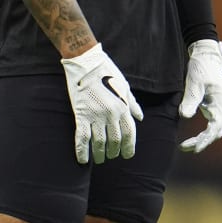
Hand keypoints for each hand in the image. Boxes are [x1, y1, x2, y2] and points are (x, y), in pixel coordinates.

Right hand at [60, 43, 142, 163]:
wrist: (86, 62)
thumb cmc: (107, 72)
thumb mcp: (124, 86)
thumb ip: (132, 104)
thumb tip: (140, 118)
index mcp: (123, 107)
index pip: (129, 134)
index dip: (129, 147)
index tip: (127, 155)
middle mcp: (111, 114)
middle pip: (115, 141)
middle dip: (114, 152)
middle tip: (111, 156)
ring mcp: (96, 115)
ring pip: (99, 143)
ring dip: (100, 155)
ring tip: (99, 160)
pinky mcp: (81, 115)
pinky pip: (82, 138)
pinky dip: (82, 151)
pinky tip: (83, 161)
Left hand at [178, 38, 221, 153]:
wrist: (206, 55)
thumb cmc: (201, 67)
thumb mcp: (194, 83)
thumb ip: (190, 100)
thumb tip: (185, 116)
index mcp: (220, 102)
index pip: (214, 128)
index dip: (205, 140)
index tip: (194, 148)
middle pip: (215, 132)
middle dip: (202, 142)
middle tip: (185, 148)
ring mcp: (220, 106)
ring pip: (214, 129)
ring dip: (202, 138)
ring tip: (186, 145)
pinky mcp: (215, 105)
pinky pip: (211, 123)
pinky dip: (203, 132)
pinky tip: (193, 135)